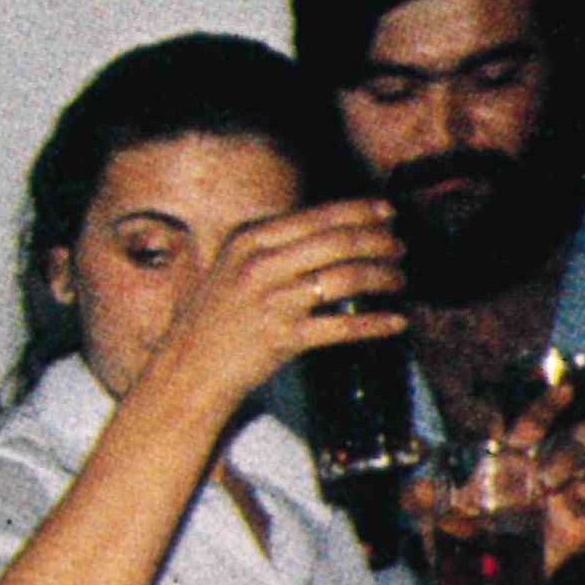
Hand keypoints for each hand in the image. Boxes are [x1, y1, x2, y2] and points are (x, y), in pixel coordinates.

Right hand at [149, 197, 403, 425]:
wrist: (184, 373)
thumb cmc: (211, 323)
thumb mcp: (230, 268)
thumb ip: (272, 246)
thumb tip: (329, 229)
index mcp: (249, 241)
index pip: (319, 216)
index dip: (362, 211)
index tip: (389, 213)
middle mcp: (260, 266)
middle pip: (339, 242)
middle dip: (380, 242)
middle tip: (401, 248)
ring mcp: (272, 302)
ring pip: (347, 278)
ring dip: (383, 277)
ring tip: (399, 280)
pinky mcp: (283, 338)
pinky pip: (343, 326)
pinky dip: (376, 324)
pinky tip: (395, 323)